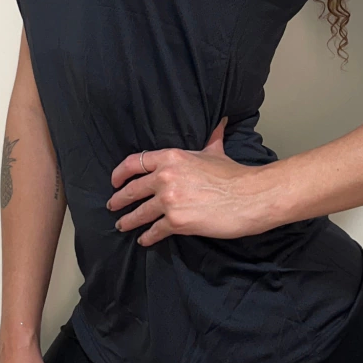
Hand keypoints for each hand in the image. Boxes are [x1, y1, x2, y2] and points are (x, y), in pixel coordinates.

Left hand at [107, 116, 266, 245]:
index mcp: (171, 157)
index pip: (135, 162)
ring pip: (139, 213)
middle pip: (132, 190)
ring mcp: (169, 200)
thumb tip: (220, 123)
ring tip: (122, 225)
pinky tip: (144, 240)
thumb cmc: (235, 175)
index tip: (114, 181)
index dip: (120, 173)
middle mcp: (165, 177)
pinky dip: (147, 237)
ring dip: (128, 221)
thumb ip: (211, 138)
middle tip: (112, 205)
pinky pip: (154, 231)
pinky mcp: (176, 222)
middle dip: (118, 199)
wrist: (250, 196)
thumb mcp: (216, 151)